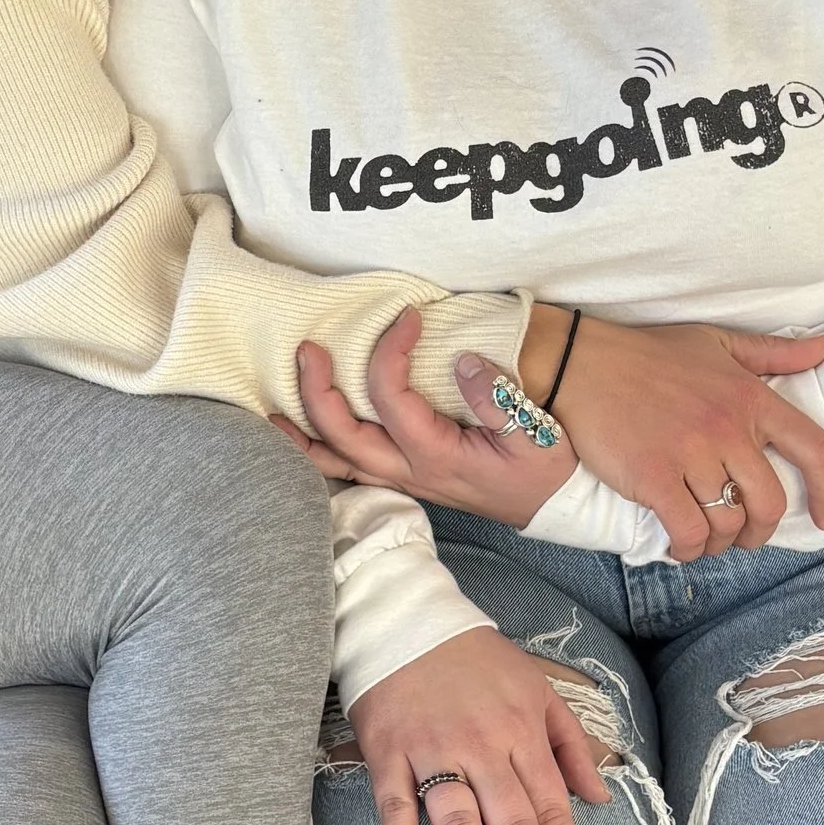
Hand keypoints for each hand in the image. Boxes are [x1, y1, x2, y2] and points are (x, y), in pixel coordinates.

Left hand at [284, 306, 578, 525]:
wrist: (553, 508)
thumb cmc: (545, 470)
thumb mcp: (537, 433)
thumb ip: (498, 399)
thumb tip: (463, 362)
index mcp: (437, 454)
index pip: (391, 398)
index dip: (389, 352)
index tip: (407, 316)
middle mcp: (409, 470)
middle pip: (343, 436)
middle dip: (317, 392)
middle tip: (308, 348)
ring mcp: (403, 479)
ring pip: (336, 462)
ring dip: (301, 434)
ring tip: (271, 407)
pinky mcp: (405, 480)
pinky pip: (349, 470)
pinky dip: (318, 453)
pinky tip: (303, 436)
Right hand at [349, 627, 611, 824]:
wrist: (405, 618)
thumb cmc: (477, 660)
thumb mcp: (539, 689)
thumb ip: (571, 745)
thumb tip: (599, 801)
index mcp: (523, 734)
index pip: (554, 814)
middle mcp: (483, 747)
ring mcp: (433, 751)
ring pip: (461, 823)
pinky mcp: (388, 753)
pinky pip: (395, 807)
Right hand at [526, 314, 823, 558]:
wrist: (579, 362)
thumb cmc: (648, 354)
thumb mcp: (717, 343)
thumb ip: (772, 353)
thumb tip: (822, 349)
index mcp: (750, 396)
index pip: (814, 449)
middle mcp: (728, 427)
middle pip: (771, 503)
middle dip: (761, 531)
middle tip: (743, 535)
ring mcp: (691, 453)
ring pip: (728, 523)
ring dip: (720, 542)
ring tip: (704, 538)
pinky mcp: (653, 476)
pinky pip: (688, 531)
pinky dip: (688, 549)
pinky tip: (679, 544)